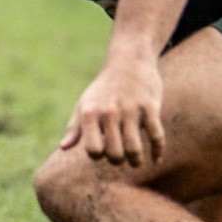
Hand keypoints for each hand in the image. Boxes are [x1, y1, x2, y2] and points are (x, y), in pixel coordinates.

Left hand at [60, 48, 164, 166]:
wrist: (129, 60)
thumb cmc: (103, 88)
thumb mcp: (85, 104)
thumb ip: (74, 128)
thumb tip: (63, 148)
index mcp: (90, 113)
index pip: (93, 150)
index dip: (98, 155)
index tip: (103, 150)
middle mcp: (109, 112)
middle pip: (114, 154)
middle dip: (118, 161)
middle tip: (121, 157)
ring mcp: (131, 110)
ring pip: (134, 149)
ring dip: (136, 161)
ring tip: (135, 161)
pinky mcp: (150, 107)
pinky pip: (156, 137)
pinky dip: (157, 152)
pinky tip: (156, 159)